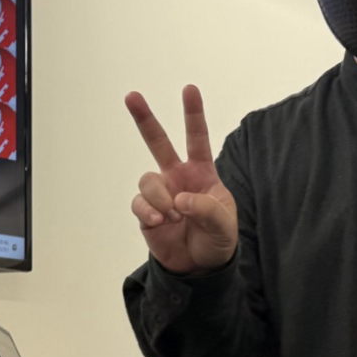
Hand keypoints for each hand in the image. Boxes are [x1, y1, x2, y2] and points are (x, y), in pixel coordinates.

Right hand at [125, 85, 238, 273]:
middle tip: (132, 96)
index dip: (193, 114)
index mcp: (201, 172)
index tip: (189, 89)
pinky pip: (139, 203)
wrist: (200, 267)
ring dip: (159, 197)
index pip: (197, 138)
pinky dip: (148, 211)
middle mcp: (177, 177)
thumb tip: (179, 199)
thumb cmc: (217, 238)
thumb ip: (206, 208)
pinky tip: (160, 222)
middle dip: (145, 118)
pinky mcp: (146, 212)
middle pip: (158, 142)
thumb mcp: (224, 224)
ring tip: (171, 216)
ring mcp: (160, 193)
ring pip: (147, 178)